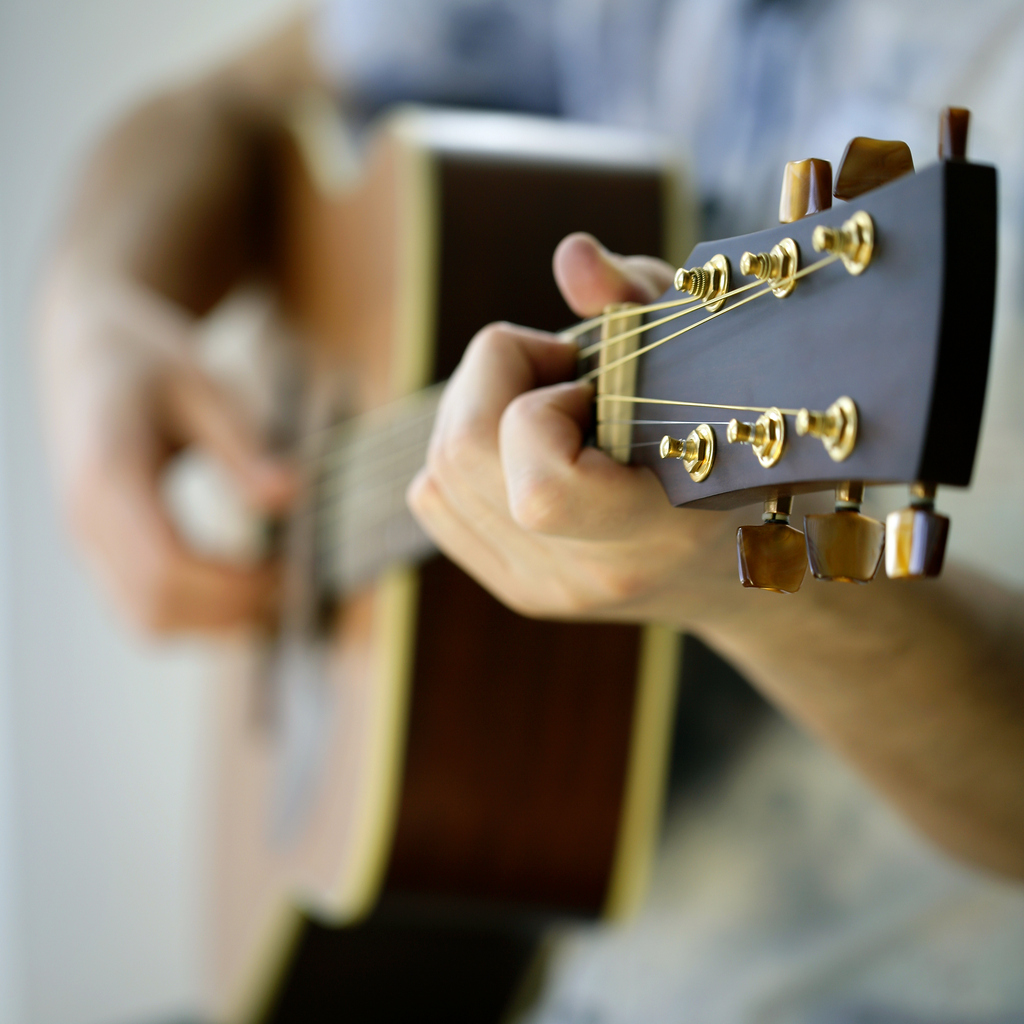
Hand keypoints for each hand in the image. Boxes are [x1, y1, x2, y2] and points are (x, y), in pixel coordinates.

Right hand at [39, 275, 297, 633]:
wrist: (88, 349)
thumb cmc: (148, 358)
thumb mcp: (201, 381)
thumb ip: (242, 442)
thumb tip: (290, 498)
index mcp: (107, 473)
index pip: (166, 564)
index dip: (233, 585)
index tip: (291, 572)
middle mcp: (85, 520)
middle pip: (157, 607)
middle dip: (232, 610)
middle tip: (294, 582)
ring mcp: (88, 543)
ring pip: (148, 623)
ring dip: (216, 623)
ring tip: (274, 586)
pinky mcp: (102, 554)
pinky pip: (144, 611)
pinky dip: (197, 616)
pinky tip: (243, 586)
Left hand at [408, 233, 741, 622]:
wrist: (724, 565)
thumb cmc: (723, 441)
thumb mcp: (701, 358)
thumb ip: (641, 301)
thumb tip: (571, 255)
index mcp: (658, 530)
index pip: (542, 490)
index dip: (541, 407)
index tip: (589, 382)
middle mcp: (589, 575)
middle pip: (465, 457)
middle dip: (493, 377)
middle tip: (557, 368)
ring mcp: (543, 589)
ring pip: (437, 473)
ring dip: (475, 404)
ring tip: (544, 398)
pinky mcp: (513, 587)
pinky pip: (433, 496)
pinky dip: (462, 447)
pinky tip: (521, 441)